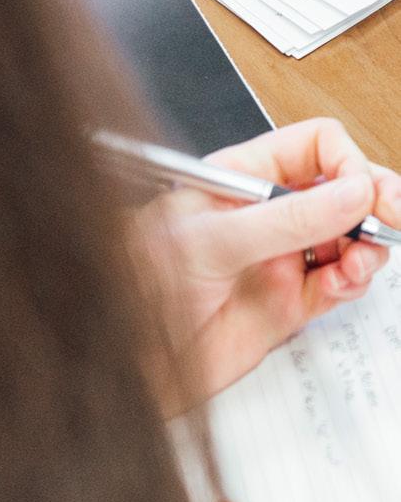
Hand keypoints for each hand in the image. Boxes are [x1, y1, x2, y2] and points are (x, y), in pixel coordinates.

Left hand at [131, 117, 400, 411]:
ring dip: (367, 246)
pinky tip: (342, 283)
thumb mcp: (212, 240)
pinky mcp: (289, 304)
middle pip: (343, 191)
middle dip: (373, 200)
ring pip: (350, 239)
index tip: (361, 190)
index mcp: (242, 178)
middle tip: (391, 215)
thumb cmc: (137, 281)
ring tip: (360, 259)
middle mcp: (266, 215)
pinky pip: (340, 284)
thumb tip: (349, 194)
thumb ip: (285, 219)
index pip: (314, 147)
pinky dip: (353, 282)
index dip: (346, 162)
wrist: (127, 354)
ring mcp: (281, 258)